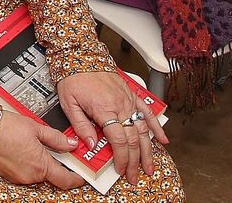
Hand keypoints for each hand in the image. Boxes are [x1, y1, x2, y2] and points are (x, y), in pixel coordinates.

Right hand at [0, 109, 84, 188]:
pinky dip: (28, 163)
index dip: (76, 179)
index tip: (82, 174)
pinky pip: (24, 172)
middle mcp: (29, 176)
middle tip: (59, 152)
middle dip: (56, 165)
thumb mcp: (35, 128)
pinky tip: (23, 149)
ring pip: (36, 174)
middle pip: (50, 176)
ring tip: (35, 145)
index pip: (65, 180)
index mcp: (40, 165)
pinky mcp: (7, 175)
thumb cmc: (4, 127)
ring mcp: (17, 177)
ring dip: (40, 163)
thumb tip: (71, 144)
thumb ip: (56, 138)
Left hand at [56, 71, 166, 186]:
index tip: (121, 170)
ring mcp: (128, 100)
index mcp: (105, 110)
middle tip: (134, 176)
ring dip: (148, 150)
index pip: (119, 141)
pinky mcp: (131, 94)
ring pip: (143, 130)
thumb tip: (91, 145)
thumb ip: (81, 126)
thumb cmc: (73, 77)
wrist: (80, 54)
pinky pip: (147, 112)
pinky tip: (163, 139)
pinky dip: (156, 126)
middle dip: (135, 161)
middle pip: (133, 139)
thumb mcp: (69, 103)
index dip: (122, 159)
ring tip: (149, 166)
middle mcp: (121, 105)